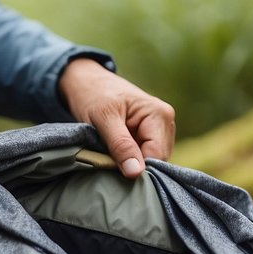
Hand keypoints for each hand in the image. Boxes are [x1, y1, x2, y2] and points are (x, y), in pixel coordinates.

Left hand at [58, 58, 174, 178]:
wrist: (86, 81)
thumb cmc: (93, 94)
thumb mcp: (103, 119)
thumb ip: (120, 145)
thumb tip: (135, 172)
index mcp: (160, 114)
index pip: (157, 156)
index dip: (137, 168)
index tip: (113, 167)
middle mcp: (166, 122)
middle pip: (157, 160)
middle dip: (134, 165)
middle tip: (108, 157)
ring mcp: (160, 129)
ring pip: (151, 160)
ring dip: (131, 162)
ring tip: (111, 150)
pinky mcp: (150, 134)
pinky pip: (144, 156)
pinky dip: (129, 158)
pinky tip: (116, 150)